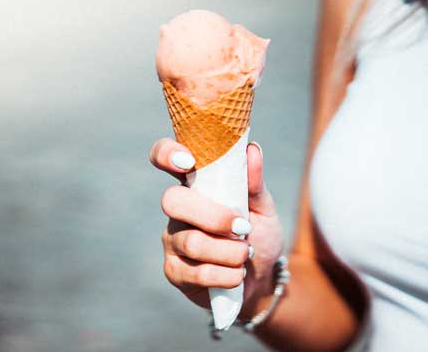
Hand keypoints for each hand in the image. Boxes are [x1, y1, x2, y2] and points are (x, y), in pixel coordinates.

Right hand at [149, 138, 284, 309]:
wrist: (262, 278)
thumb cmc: (258, 235)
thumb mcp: (263, 208)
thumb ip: (254, 183)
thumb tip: (252, 150)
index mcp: (194, 185)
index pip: (164, 157)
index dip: (167, 154)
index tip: (188, 161)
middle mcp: (177, 210)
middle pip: (172, 201)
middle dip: (213, 216)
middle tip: (243, 228)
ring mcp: (172, 241)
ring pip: (192, 242)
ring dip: (230, 252)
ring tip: (246, 254)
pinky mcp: (174, 272)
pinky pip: (197, 274)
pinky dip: (227, 275)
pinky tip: (237, 274)